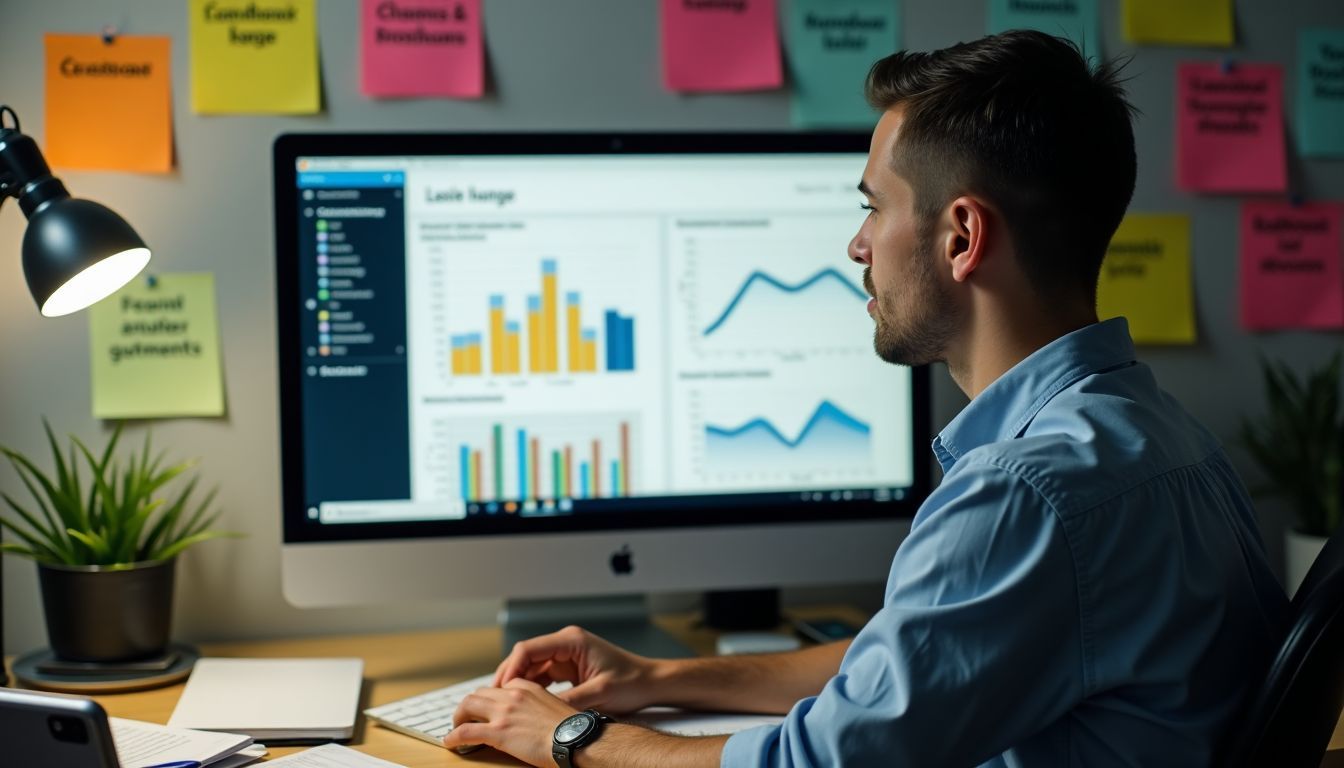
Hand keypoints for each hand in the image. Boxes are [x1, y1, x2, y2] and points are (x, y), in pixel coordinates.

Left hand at [446, 678, 576, 766]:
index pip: (500, 686)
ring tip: (456, 727)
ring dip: (458, 716)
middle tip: (468, 716)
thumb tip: (533, 719)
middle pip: (480, 693)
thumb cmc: (572, 729)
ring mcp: (503, 712)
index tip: (489, 708)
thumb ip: (539, 706)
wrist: (576, 739)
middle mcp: (512, 695)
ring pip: (467, 706)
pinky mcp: (497, 732)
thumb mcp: (556, 707)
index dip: (491, 698)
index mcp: (527, 687)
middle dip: (471, 705)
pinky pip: (465, 732)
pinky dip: (453, 736)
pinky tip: (449, 742)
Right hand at [495, 625, 659, 712]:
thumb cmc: (631, 683)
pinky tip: (522, 704)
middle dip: (509, 677)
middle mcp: (565, 644)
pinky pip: (542, 676)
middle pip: (525, 657)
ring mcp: (566, 655)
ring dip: (518, 684)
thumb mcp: (598, 694)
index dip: (510, 669)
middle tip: (494, 699)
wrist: (650, 683)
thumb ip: (568, 701)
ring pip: (531, 667)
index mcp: (571, 641)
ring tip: (503, 704)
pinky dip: (531, 688)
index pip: (528, 649)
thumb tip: (540, 713)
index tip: (500, 690)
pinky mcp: (568, 667)